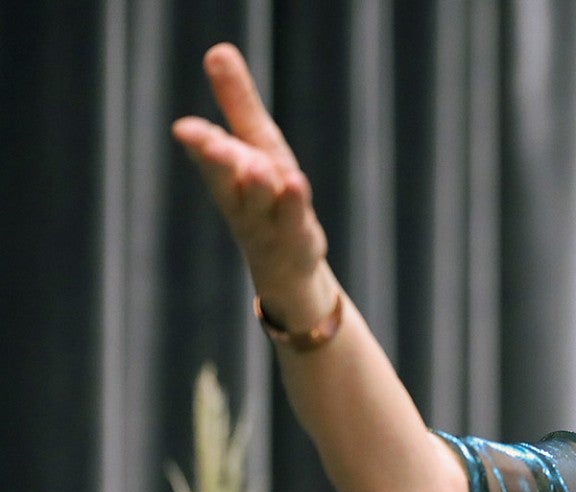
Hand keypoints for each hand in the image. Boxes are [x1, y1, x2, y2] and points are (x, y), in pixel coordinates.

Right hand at [172, 43, 332, 318]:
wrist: (285, 265)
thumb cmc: (265, 197)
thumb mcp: (256, 145)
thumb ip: (238, 103)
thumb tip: (218, 50)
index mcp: (227, 174)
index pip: (209, 155)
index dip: (200, 142)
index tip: (186, 129)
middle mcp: (241, 199)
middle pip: (226, 180)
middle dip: (218, 163)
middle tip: (211, 145)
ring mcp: (268, 222)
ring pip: (260, 204)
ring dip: (258, 187)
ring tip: (259, 169)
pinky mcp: (296, 239)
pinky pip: (294, 221)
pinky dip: (293, 204)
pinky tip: (295, 184)